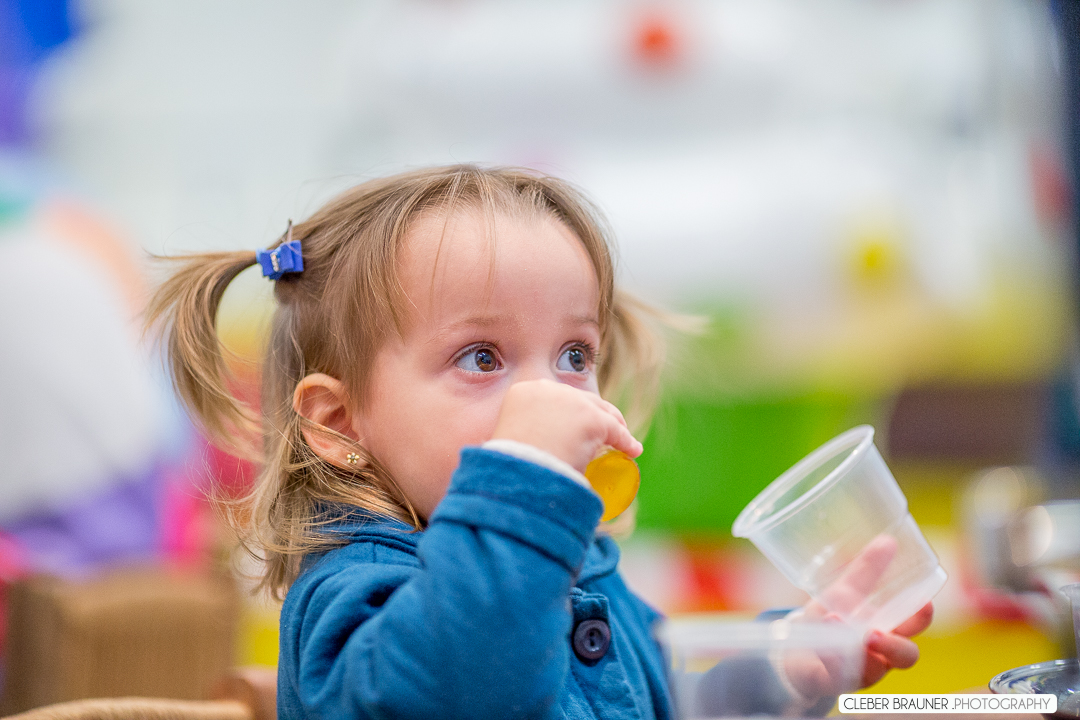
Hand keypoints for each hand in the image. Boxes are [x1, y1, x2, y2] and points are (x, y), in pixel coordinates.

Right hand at [491, 379, 642, 472]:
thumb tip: (532, 445)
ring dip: (614, 427)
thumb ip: (523, 432)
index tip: (574, 428)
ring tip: (622, 443)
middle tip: (600, 437)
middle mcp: (549, 390)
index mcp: (525, 392)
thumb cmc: (510, 467)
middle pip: (582, 400)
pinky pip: (615, 432)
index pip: (557, 398)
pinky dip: (625, 441)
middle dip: (595, 415)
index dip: (570, 412)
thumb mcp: (512, 438)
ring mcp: (573, 402)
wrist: (517, 475)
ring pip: (602, 412)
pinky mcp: (593, 420)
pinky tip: (632, 450)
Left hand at [782, 535, 933, 700]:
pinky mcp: (831, 682)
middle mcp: (880, 655)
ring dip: (857, 651)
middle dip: (896, 646)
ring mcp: (858, 672)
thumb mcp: (844, 591)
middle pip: (905, 657)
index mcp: (889, 629)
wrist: (795, 650)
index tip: (924, 603)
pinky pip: (835, 678)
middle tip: (874, 631)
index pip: (916, 625)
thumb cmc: (829, 619)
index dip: (923, 616)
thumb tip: (888, 540)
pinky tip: (823, 647)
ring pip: (871, 672)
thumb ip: (866, 570)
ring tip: (836, 625)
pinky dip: (831, 661)